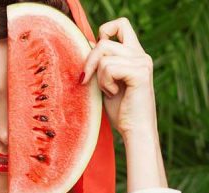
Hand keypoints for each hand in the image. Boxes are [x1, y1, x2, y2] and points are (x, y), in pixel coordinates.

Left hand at [80, 17, 167, 192]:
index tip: (94, 59)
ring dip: (99, 77)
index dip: (102, 34)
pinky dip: (105, 83)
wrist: (134, 131)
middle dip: (90, 61)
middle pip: (104, 41)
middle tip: (87, 80)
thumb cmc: (120, 110)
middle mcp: (141, 54)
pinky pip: (109, 68)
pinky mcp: (140, 71)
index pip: (120, 25)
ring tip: (109, 91)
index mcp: (134, 54)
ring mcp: (142, 61)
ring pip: (104, 56)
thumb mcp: (104, 81)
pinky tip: (114, 94)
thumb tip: (86, 42)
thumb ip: (99, 63)